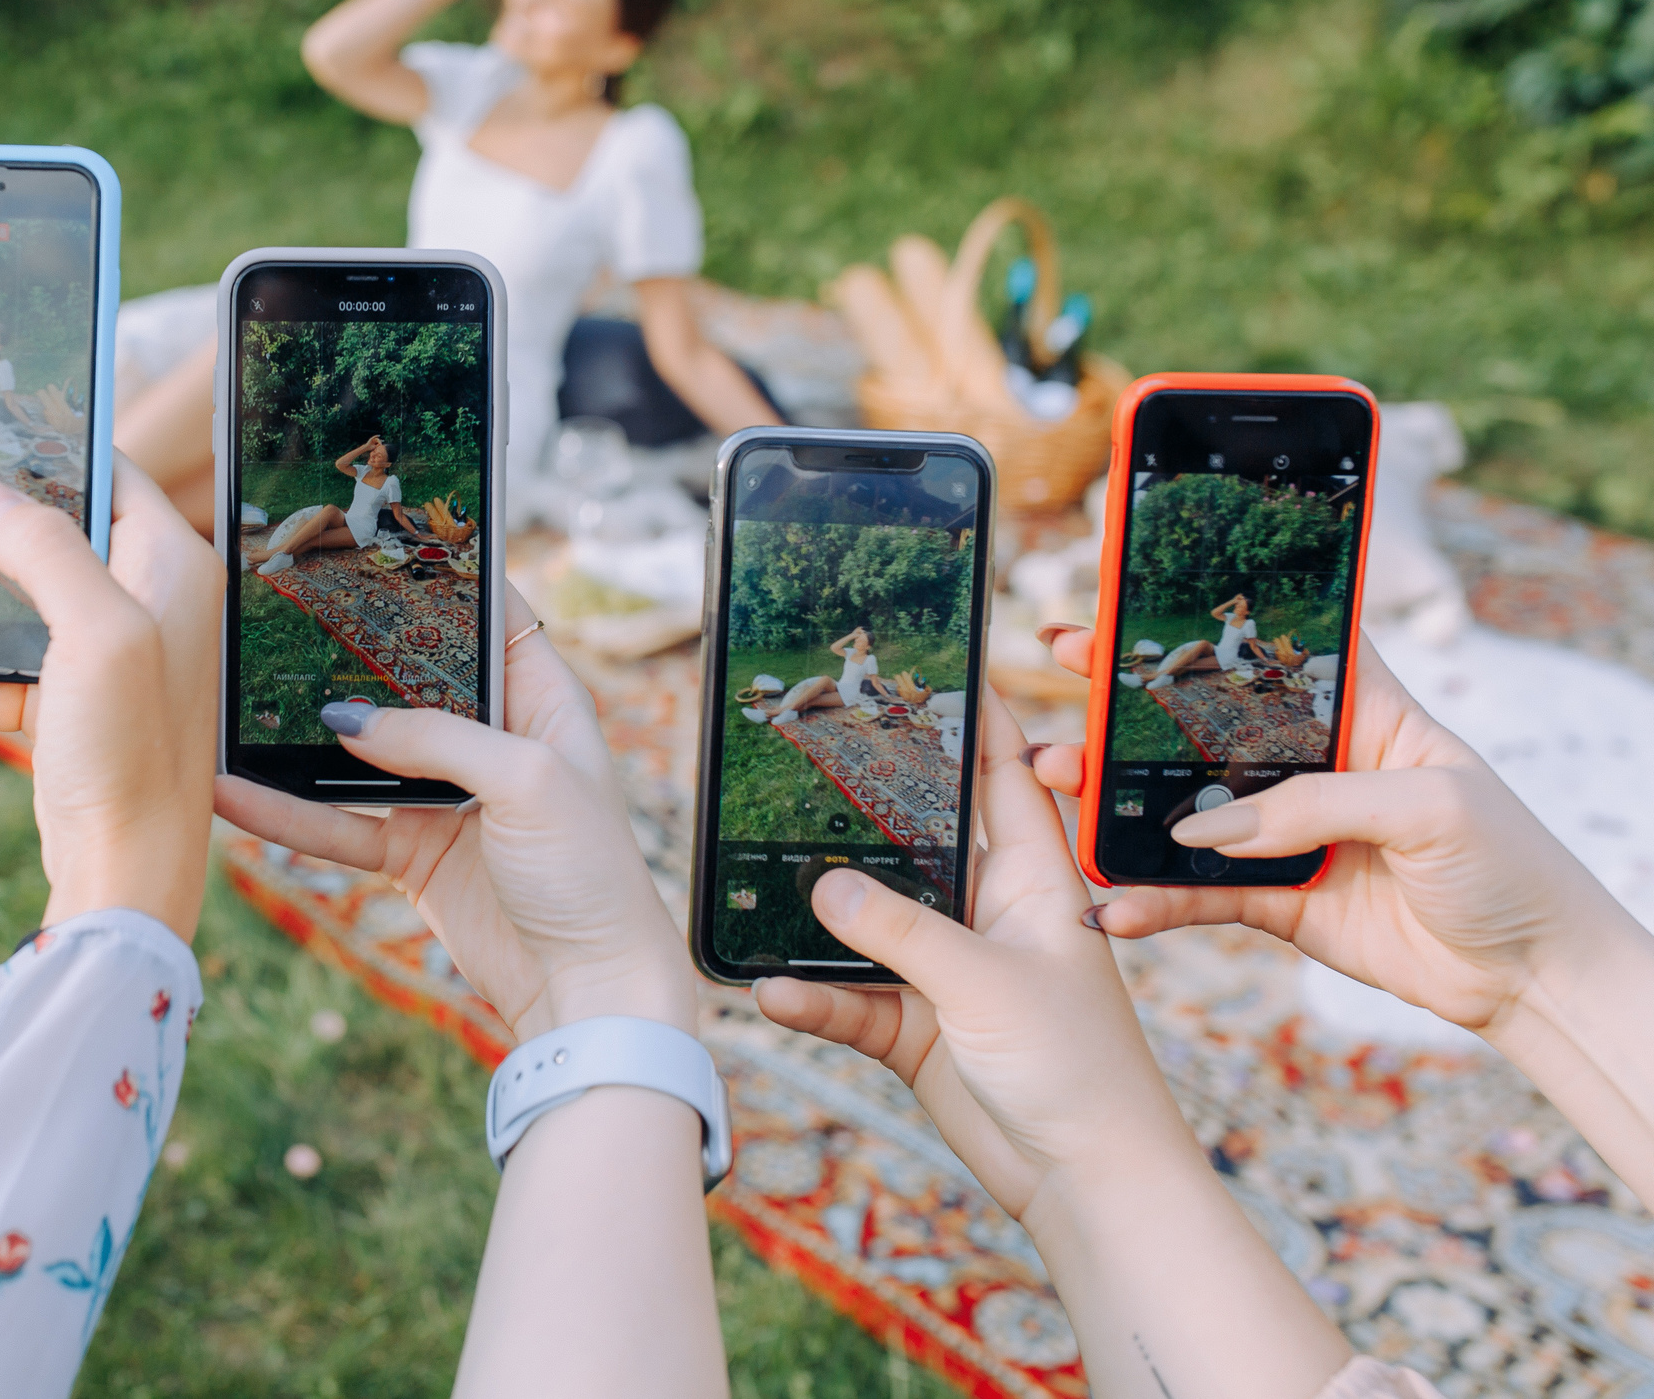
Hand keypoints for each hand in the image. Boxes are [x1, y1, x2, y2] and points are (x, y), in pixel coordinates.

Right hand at [0, 456, 221, 941]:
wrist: (128, 877)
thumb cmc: (136, 754)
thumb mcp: (98, 633)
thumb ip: (45, 548)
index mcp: (168, 566)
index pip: (106, 473)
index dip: (44, 446)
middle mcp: (136, 603)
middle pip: (37, 537)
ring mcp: (94, 659)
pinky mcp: (57, 708)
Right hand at [213, 592, 692, 1038]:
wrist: (587, 989)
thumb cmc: (589, 875)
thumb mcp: (526, 781)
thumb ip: (437, 739)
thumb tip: (346, 720)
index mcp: (541, 701)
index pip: (492, 616)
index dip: (445, 578)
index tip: (382, 545)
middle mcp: (491, 740)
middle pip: (409, 679)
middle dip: (351, 652)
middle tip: (286, 613)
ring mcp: (447, 797)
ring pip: (360, 753)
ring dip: (305, 738)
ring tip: (240, 706)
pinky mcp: (412, 853)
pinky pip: (339, 824)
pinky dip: (289, 814)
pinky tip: (236, 796)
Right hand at [758, 694, 1354, 1396]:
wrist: (1086, 1180)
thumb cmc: (1076, 1067)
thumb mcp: (984, 982)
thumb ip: (900, 929)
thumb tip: (821, 882)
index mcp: (1033, 880)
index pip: (1002, 774)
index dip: (973, 718)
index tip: (926, 663)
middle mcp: (987, 913)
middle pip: (917, 839)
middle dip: (863, 808)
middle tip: (801, 757)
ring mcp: (949, 970)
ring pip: (869, 922)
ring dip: (819, 919)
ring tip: (757, 893)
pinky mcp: (918, 1027)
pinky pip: (851, 998)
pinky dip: (813, 996)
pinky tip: (772, 991)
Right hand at [1033, 627, 1635, 1037]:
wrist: (1535, 977)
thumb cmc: (1513, 867)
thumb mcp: (1431, 809)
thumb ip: (1314, 806)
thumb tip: (1205, 831)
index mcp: (1364, 712)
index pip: (1275, 647)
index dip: (1207, 617)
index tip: (1136, 590)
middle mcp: (1314, 765)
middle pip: (1205, 717)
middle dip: (1129, 689)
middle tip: (1063, 657)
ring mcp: (1288, 833)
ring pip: (1182, 806)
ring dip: (1113, 795)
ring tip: (1053, 778)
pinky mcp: (1275, 901)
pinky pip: (1194, 897)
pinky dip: (1147, 902)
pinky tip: (1108, 904)